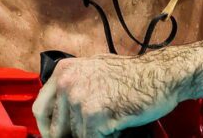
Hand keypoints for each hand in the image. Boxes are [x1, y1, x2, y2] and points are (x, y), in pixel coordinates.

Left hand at [32, 54, 184, 137]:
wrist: (161, 75)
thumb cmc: (133, 75)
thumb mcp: (94, 70)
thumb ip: (74, 85)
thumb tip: (57, 111)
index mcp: (64, 71)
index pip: (41, 109)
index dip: (48, 128)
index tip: (55, 136)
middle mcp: (68, 83)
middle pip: (58, 128)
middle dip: (75, 134)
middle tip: (94, 128)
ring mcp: (80, 99)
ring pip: (78, 135)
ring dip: (95, 133)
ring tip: (113, 119)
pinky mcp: (95, 116)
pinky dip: (108, 137)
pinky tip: (119, 123)